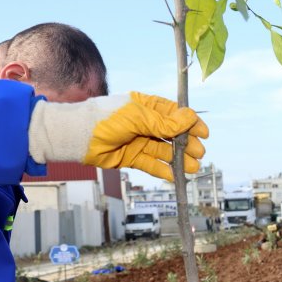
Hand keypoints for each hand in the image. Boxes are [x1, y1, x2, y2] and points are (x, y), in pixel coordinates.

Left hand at [28, 92, 209, 181]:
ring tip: (192, 167)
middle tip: (199, 153)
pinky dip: (162, 170)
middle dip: (187, 144)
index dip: (189, 123)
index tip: (203, 133)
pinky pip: (151, 164)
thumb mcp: (138, 116)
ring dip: (178, 159)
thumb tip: (190, 119)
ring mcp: (138, 141)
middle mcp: (144, 123)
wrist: (78, 136)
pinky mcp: (131, 158)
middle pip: (172, 134)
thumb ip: (164, 121)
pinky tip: (174, 175)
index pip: (174, 114)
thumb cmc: (105, 118)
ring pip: (164, 151)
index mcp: (146, 106)